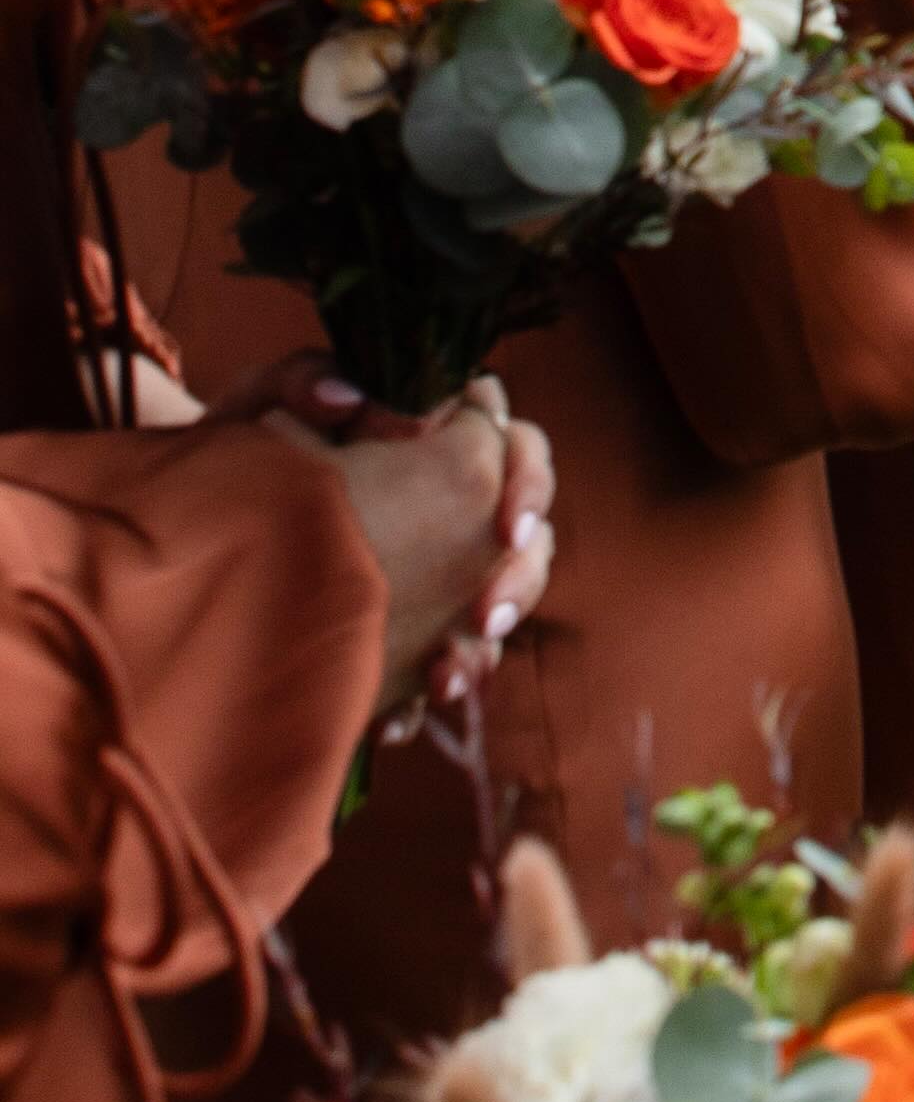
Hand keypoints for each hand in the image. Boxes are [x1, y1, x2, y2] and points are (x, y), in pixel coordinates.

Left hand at [251, 367, 556, 706]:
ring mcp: (438, 571)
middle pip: (528, 535)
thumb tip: (349, 396)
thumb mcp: (255, 408)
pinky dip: (422, 694)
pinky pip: (444, 664)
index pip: (513, 442)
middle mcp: (452, 504)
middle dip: (519, 579)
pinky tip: (393, 721)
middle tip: (485, 615)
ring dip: (482, 647)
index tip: (502, 528)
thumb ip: (299, 380)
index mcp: (436, 439)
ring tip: (444, 678)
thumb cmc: (237, 455)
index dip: (524, 481)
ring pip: (499, 605)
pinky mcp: (410, 628)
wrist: (197, 531)